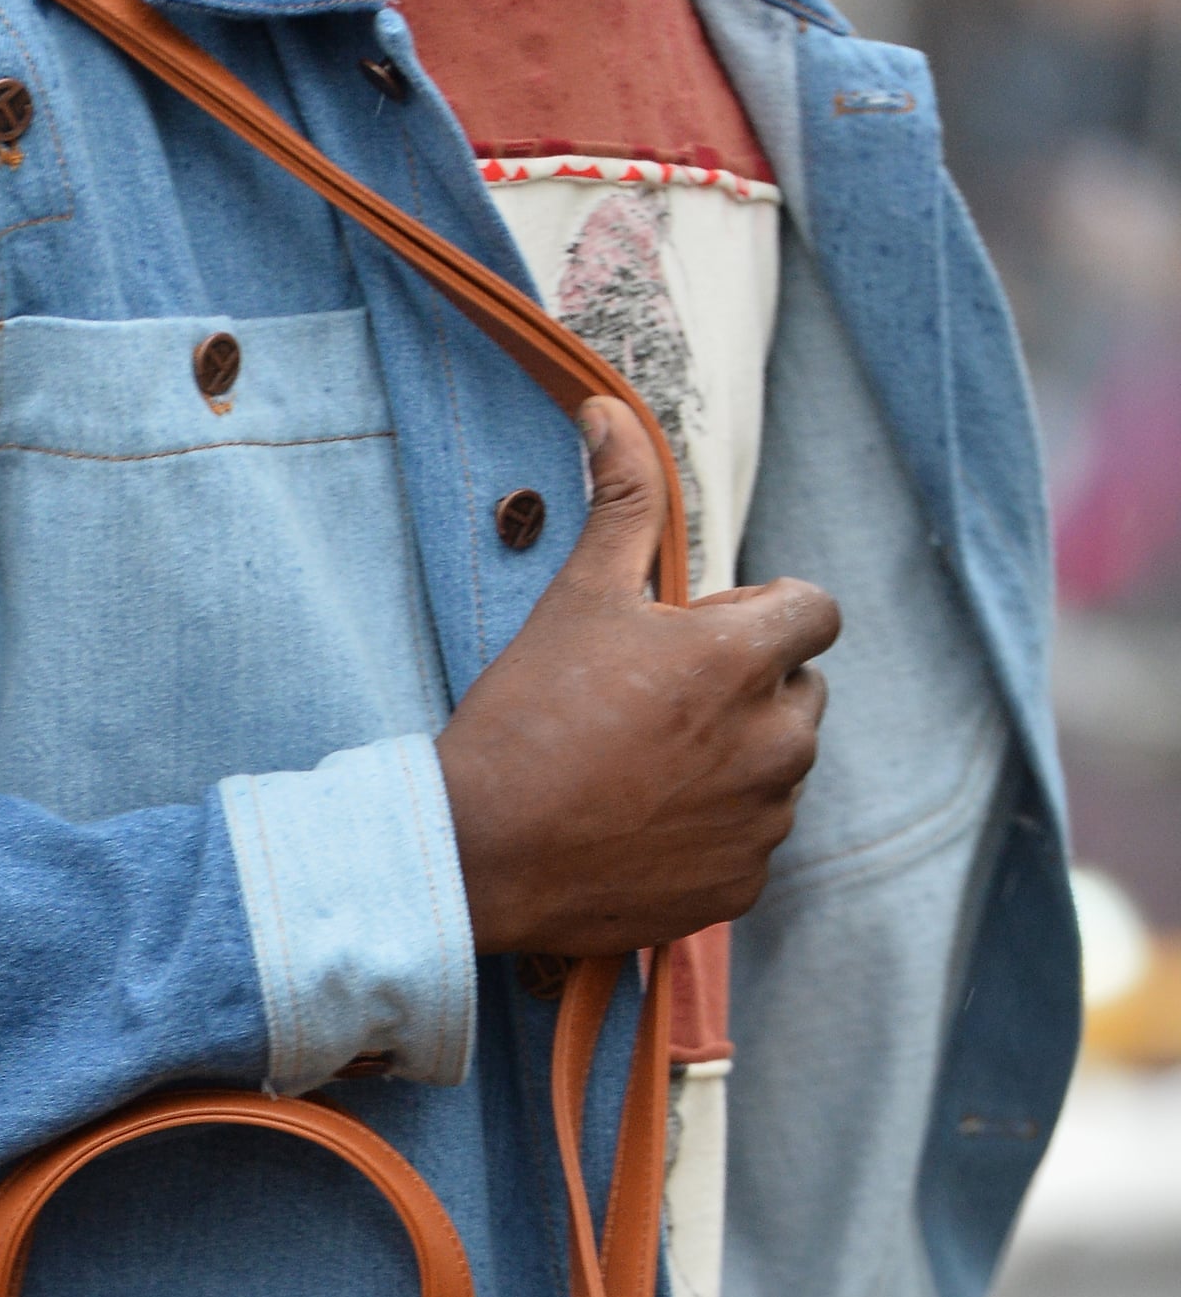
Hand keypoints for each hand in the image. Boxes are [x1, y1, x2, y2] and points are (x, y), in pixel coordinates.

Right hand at [434, 399, 840, 955]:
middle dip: (750, 689)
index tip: (699, 634)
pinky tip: (640, 826)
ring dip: (733, 761)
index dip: (760, 613)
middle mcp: (775, 742)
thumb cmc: (527, 719)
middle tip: (655, 706)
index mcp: (746, 659)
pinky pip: (750, 842)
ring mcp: (762, 822)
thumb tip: (611, 410)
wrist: (478, 854)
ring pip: (777, 770)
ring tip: (641, 770)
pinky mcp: (739, 886)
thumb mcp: (579, 596)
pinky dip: (712, 833)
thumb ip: (621, 500)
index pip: (817, 612)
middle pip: (801, 692)